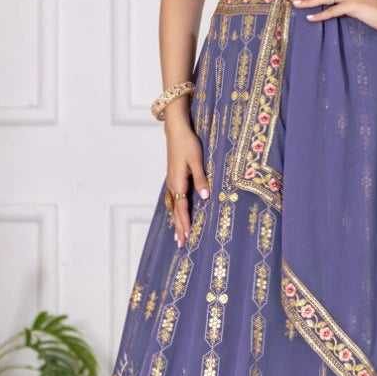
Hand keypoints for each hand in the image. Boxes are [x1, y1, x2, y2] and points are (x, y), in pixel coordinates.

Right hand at [164, 114, 209, 247]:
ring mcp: (172, 182)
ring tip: (178, 236)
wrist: (176, 131)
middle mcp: (173, 184)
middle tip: (181, 244)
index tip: (187, 235)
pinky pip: (174, 200)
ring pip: (174, 206)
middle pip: (176, 210)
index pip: (182, 207)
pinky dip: (176, 211)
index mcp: (178, 182)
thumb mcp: (197, 160)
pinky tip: (177, 216)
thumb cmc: (188, 144)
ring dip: (176, 222)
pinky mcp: (173, 178)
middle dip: (179, 228)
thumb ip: (201, 179)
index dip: (185, 222)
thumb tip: (205, 197)